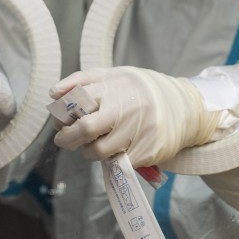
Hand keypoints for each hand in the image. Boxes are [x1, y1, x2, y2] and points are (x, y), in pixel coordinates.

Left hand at [50, 66, 220, 166]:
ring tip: (93, 144)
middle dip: (67, 138)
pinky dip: (111, 159)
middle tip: (64, 140)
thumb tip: (53, 94)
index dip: (62, 116)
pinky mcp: (149, 150)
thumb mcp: (114, 75)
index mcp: (116, 85)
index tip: (60, 122)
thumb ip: (82, 80)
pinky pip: (118, 162)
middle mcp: (128, 107)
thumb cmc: (141, 91)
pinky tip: (115, 149)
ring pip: (99, 151)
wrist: (186, 107)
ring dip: (88, 151)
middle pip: (85, 129)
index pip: (78, 102)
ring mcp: (140, 130)